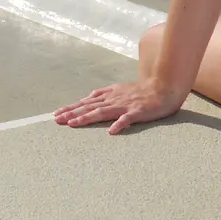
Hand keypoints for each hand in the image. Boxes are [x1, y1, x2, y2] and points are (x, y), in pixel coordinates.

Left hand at [54, 79, 185, 133]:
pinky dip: (119, 124)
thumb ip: (104, 94)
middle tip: (57, 119)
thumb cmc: (141, 91)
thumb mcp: (119, 89)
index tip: (57, 114)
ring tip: (74, 124)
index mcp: (109, 95)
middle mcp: (114, 99)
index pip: (86, 102)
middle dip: (72, 113)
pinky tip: (111, 131)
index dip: (71, 108)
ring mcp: (125, 105)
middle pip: (90, 106)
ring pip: (103, 112)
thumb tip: (88, 98)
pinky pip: (127, 119)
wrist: (163, 88)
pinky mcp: (138, 112)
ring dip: (87, 117)